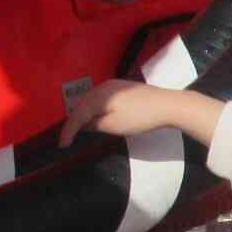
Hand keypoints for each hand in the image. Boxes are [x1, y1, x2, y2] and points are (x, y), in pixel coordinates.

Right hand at [60, 80, 224, 147]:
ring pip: (93, 101)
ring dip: (85, 114)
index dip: (68, 131)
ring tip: (80, 128)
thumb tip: (84, 124)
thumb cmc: (141, 117)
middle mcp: (103, 87)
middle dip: (75, 121)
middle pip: (82, 105)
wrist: (169, 105)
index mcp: (97, 96)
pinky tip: (99, 116)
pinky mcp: (125, 88)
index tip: (62, 145)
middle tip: (68, 136)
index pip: (77, 114)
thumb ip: (95, 125)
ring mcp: (115, 85)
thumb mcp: (114, 125)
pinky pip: (103, 98)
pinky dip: (97, 108)